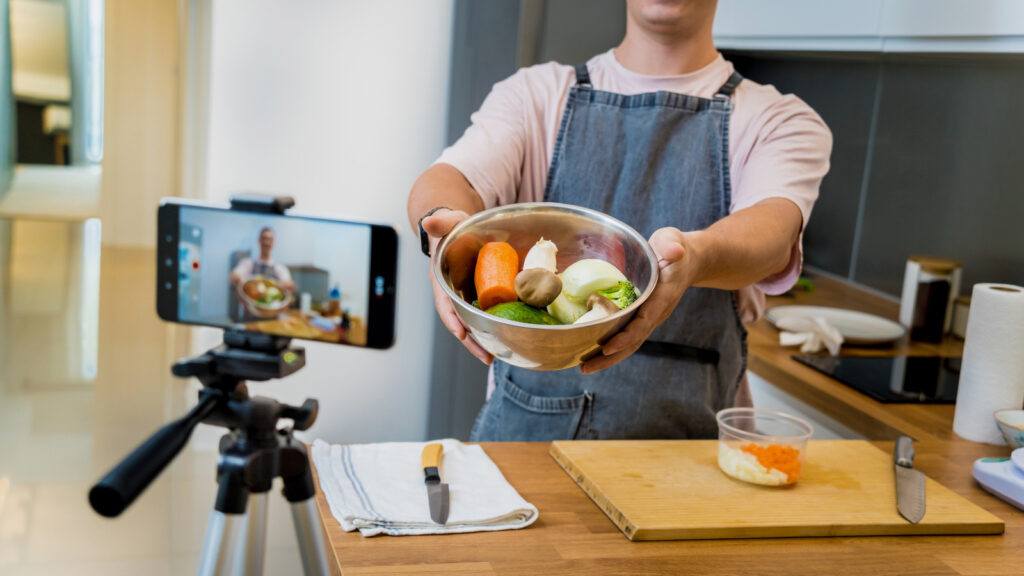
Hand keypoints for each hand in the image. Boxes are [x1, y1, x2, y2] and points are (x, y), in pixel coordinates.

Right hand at [422, 209, 493, 364]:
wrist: (460, 230)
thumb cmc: (453, 227)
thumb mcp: (448, 221)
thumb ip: (441, 221)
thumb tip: (428, 221)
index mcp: (442, 280)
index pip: (443, 302)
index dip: (451, 318)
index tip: (461, 333)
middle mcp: (453, 293)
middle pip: (460, 321)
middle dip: (471, 340)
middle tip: (486, 356)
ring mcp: (467, 297)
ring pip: (473, 322)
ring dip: (484, 340)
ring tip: (497, 355)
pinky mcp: (481, 296)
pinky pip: (487, 313)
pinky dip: (495, 326)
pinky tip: (508, 337)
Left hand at [580, 227, 698, 373]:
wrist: (688, 260)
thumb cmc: (676, 249)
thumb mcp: (673, 241)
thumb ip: (672, 244)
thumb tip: (675, 251)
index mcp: (662, 297)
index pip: (644, 321)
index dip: (626, 336)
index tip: (607, 347)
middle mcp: (655, 313)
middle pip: (633, 342)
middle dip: (609, 357)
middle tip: (585, 368)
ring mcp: (648, 317)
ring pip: (628, 344)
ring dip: (606, 358)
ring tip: (583, 367)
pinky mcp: (640, 317)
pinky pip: (624, 335)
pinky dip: (608, 347)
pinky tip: (589, 352)